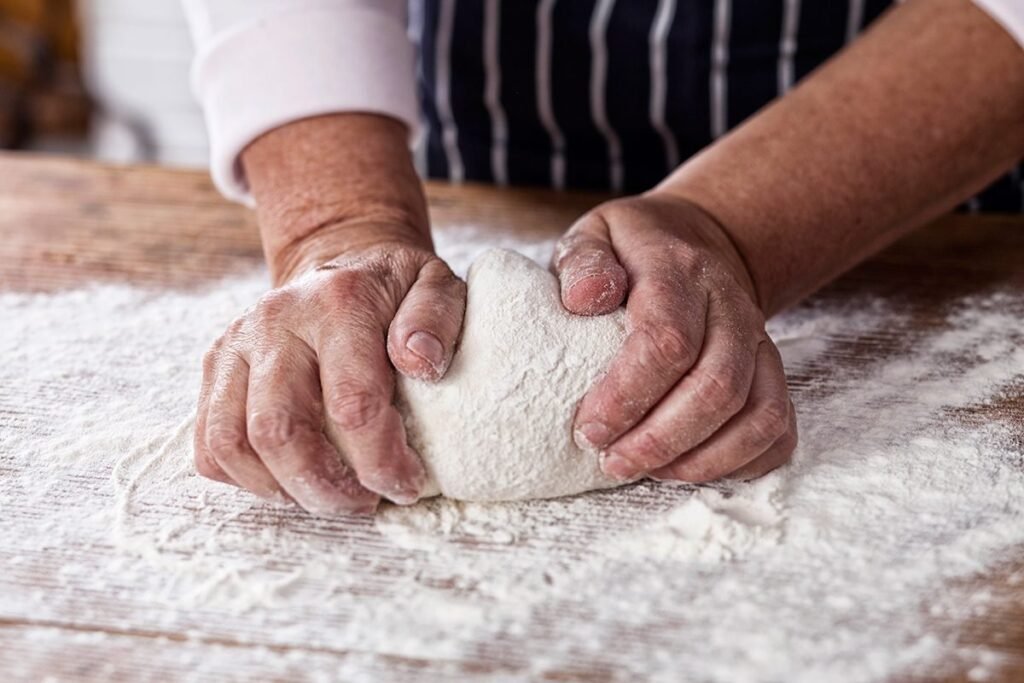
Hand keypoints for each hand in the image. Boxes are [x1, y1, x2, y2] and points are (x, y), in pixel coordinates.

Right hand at [194, 233, 465, 514]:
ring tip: (327, 497)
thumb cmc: (394, 290)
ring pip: (232, 444)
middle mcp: (276, 321)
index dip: (380, 461)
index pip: (351, 404)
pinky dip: (246, 478)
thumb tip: (421, 364)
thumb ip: (435, 318)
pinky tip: (292, 480)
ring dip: (282, 489)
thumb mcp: (436, 286)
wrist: (341, 262)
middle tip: (363, 502)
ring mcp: (236, 344)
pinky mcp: (216, 367)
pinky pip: (209, 444)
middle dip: (324, 488)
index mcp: (337, 304)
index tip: (407, 483)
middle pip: (278, 431)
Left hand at [553, 193, 796, 482]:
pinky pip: (778, 430)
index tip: (590, 428)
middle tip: (612, 462)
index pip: (667, 340)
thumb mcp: (595, 234)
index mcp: (679, 271)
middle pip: (716, 387)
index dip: (628, 395)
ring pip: (757, 415)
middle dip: (660, 440)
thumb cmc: (633, 250)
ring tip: (647, 472)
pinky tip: (690, 469)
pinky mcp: (773, 373)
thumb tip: (584, 299)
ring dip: (700, 459)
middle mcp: (731, 307)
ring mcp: (760, 342)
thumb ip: (583, 262)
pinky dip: (741, 463)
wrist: (699, 240)